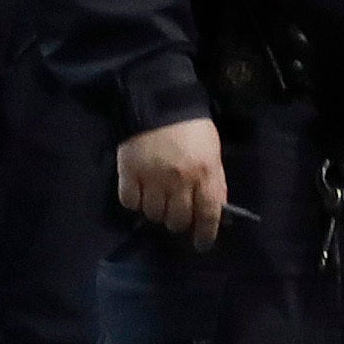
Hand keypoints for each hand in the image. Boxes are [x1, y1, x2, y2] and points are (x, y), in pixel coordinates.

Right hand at [116, 114, 230, 240]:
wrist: (156, 99)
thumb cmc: (190, 126)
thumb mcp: (212, 151)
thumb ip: (214, 181)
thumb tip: (215, 211)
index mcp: (204, 173)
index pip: (208, 214)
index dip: (206, 234)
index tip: (202, 244)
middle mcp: (179, 180)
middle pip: (177, 220)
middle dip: (179, 221)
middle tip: (177, 212)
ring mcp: (152, 178)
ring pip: (153, 214)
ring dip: (157, 211)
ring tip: (158, 198)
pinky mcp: (128, 172)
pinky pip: (130, 202)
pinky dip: (135, 201)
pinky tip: (140, 192)